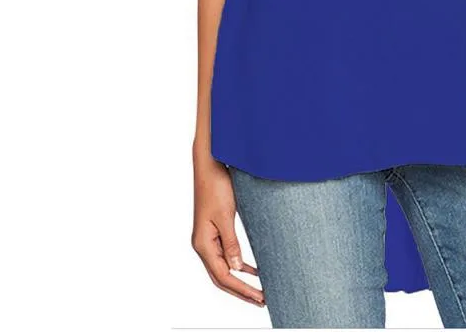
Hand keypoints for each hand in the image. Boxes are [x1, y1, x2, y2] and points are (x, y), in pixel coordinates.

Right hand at [192, 152, 264, 306]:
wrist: (209, 165)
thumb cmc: (216, 186)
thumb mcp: (226, 216)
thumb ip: (231, 244)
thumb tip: (237, 269)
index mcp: (203, 244)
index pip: (223, 276)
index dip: (242, 289)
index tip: (260, 297)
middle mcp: (203, 244)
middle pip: (221, 277)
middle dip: (242, 291)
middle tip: (262, 300)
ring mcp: (208, 238)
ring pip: (224, 268)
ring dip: (241, 280)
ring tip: (259, 290)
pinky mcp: (215, 230)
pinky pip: (227, 255)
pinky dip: (240, 265)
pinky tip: (253, 269)